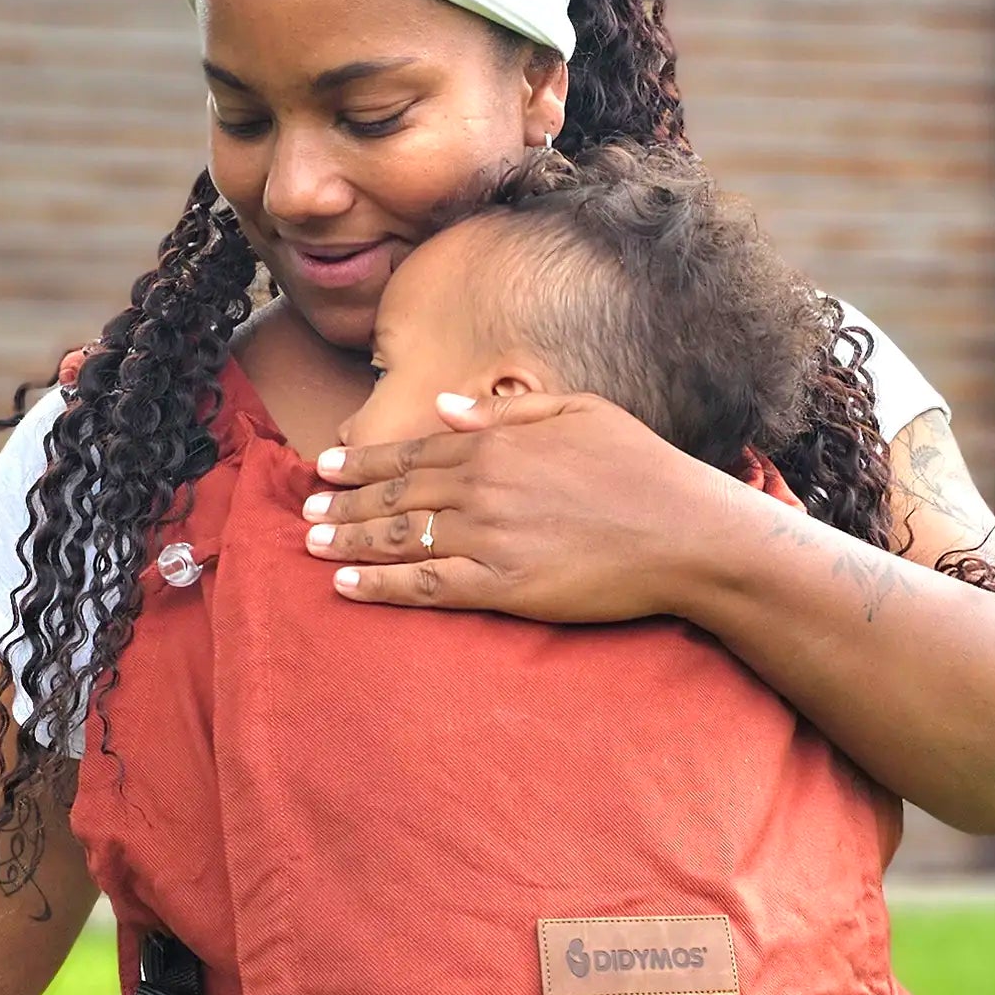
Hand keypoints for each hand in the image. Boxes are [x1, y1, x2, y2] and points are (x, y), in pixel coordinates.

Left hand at [301, 391, 728, 621]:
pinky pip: (425, 586)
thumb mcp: (580, 413)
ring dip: (350, 541)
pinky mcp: (502, 587)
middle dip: (346, 503)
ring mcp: (489, 539)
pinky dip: (380, 586)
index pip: (416, 450)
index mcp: (499, 443)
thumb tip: (444, 407)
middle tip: (307, 510)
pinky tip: (347, 587)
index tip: (326, 467)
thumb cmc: (643, 470)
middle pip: (398, 494)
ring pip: (401, 538)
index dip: (365, 461)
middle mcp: (484, 488)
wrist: (686, 533)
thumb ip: (506, 410)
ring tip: (313, 544)